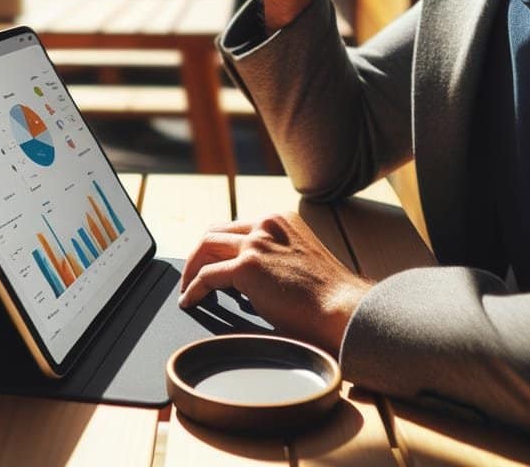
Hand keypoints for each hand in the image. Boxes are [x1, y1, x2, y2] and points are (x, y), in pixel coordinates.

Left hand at [179, 213, 372, 353]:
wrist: (342, 309)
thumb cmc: (328, 298)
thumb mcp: (299, 263)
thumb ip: (275, 260)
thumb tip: (245, 282)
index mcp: (280, 221)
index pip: (236, 227)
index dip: (218, 248)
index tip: (210, 265)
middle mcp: (267, 224)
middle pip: (215, 231)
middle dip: (199, 254)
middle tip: (191, 277)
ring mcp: (256, 242)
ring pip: (205, 246)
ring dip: (191, 268)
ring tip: (187, 290)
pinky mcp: (247, 266)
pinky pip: (206, 275)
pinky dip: (193, 289)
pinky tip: (191, 302)